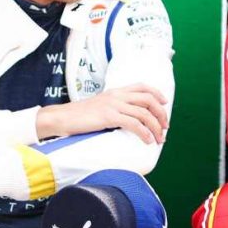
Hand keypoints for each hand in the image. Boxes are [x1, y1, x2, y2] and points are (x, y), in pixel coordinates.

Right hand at [36, 83, 169, 142]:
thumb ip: (114, 108)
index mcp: (115, 91)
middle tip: (165, 128)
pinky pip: (133, 124)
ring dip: (155, 127)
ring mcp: (113, 105)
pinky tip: (147, 141)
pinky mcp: (109, 116)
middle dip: (161, 114)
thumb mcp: (100, 106)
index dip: (157, 94)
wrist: (62, 117)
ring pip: (143, 113)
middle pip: (148, 100)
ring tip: (158, 139)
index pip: (142, 86)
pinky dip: (144, 133)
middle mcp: (117, 95)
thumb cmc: (79, 116)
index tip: (164, 104)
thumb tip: (128, 119)